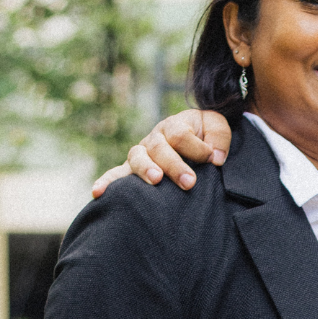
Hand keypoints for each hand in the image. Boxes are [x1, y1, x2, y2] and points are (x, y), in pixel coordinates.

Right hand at [91, 109, 232, 196]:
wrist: (195, 141)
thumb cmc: (206, 136)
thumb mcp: (216, 127)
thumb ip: (219, 136)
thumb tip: (215, 157)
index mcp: (174, 126)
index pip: (180, 134)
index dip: (197, 147)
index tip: (213, 160)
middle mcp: (155, 139)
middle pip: (159, 148)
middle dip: (174, 165)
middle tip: (189, 182)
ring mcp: (141, 155)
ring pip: (137, 158)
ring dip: (145, 170)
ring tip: (156, 180)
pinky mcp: (132, 171)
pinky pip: (115, 175)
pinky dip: (106, 182)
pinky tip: (98, 193)